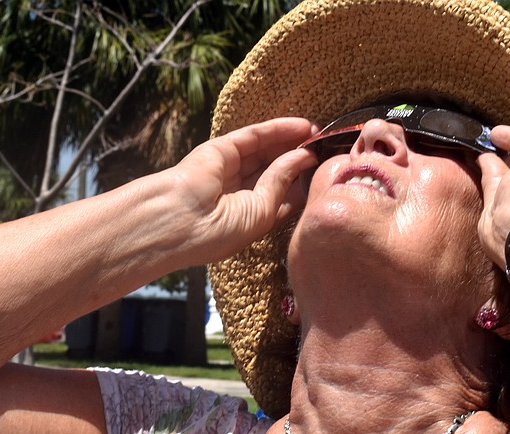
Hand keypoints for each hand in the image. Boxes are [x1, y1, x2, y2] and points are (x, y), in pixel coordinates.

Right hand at [169, 117, 317, 262]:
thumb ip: (282, 182)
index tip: (329, 172)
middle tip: (329, 146)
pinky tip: (302, 125)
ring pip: (268, 150)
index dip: (306, 182)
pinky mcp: (222, 149)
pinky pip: (254, 136)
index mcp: (251, 216)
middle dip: (302, 158)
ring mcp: (231, 170)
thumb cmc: (220, 231)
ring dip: (293, 140)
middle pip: (277, 169)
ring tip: (321, 132)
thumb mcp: (263, 211)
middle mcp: (241, 192)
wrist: (180, 222)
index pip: (284, 195)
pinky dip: (278, 129)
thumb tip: (304, 156)